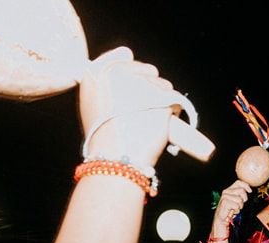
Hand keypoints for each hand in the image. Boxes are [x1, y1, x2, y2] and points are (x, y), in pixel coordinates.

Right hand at [78, 47, 177, 168]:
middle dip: (149, 89)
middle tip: (137, 114)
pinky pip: (175, 101)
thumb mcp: (93, 104)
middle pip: (148, 71)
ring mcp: (142, 82)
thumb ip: (107, 83)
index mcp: (98, 72)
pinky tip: (157, 126)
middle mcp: (119, 71)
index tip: (132, 91)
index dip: (133, 73)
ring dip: (160, 103)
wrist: (115, 160)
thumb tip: (129, 57)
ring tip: (144, 124)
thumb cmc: (104, 139)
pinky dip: (171, 113)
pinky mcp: (162, 96)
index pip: (124, 56)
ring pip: (163, 86)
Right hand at [213, 181, 250, 229]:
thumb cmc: (230, 210)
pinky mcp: (225, 202)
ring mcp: (225, 196)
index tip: (250, 191)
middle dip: (243, 199)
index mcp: (229, 189)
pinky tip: (232, 211)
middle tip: (239, 205)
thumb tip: (249, 190)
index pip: (239, 183)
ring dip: (240, 206)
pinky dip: (236, 210)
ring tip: (234, 209)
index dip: (246, 186)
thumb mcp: (236, 201)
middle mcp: (226, 191)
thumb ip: (241, 195)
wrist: (222, 219)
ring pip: (240, 199)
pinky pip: (237, 205)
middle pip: (241, 191)